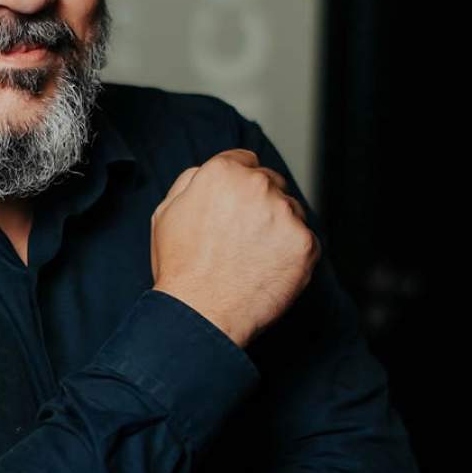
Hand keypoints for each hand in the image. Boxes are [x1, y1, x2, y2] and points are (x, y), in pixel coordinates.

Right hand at [150, 149, 319, 347]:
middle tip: (242, 234)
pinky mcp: (305, 243)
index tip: (236, 202)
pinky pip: (305, 240)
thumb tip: (206, 173)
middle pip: (270, 181)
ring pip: (290, 210)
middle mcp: (256, 184)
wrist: (202, 312)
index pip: (244, 160)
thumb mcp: (166, 212)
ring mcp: (284, 213)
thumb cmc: (182, 266)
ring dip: (278, 226)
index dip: (237, 183)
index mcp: (222, 172)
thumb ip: (190, 181)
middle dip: (260, 202)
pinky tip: (267, 268)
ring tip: (253, 255)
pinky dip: (291, 253)